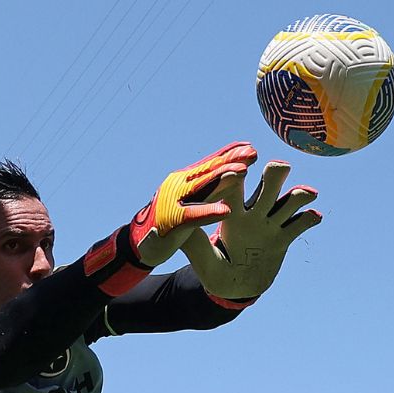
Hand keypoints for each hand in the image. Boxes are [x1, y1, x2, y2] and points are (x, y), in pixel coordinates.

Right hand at [130, 142, 257, 268]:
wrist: (141, 244)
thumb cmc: (171, 223)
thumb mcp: (192, 203)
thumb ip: (210, 189)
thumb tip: (236, 175)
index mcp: (184, 181)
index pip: (209, 164)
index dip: (229, 154)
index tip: (250, 147)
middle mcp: (178, 186)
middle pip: (208, 171)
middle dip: (231, 160)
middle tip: (253, 152)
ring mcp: (173, 202)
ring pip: (202, 188)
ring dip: (223, 179)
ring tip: (243, 172)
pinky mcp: (171, 222)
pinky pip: (193, 216)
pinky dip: (209, 212)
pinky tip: (226, 212)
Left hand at [181, 160, 321, 299]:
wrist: (234, 289)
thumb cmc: (214, 273)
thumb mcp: (203, 261)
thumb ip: (196, 244)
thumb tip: (181, 227)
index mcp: (232, 213)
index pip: (234, 188)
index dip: (237, 176)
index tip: (241, 168)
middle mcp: (253, 213)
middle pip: (268, 185)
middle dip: (275, 174)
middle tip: (279, 168)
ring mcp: (270, 224)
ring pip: (289, 201)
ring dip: (298, 194)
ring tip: (306, 194)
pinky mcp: (283, 238)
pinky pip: (300, 225)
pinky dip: (309, 218)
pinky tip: (315, 217)